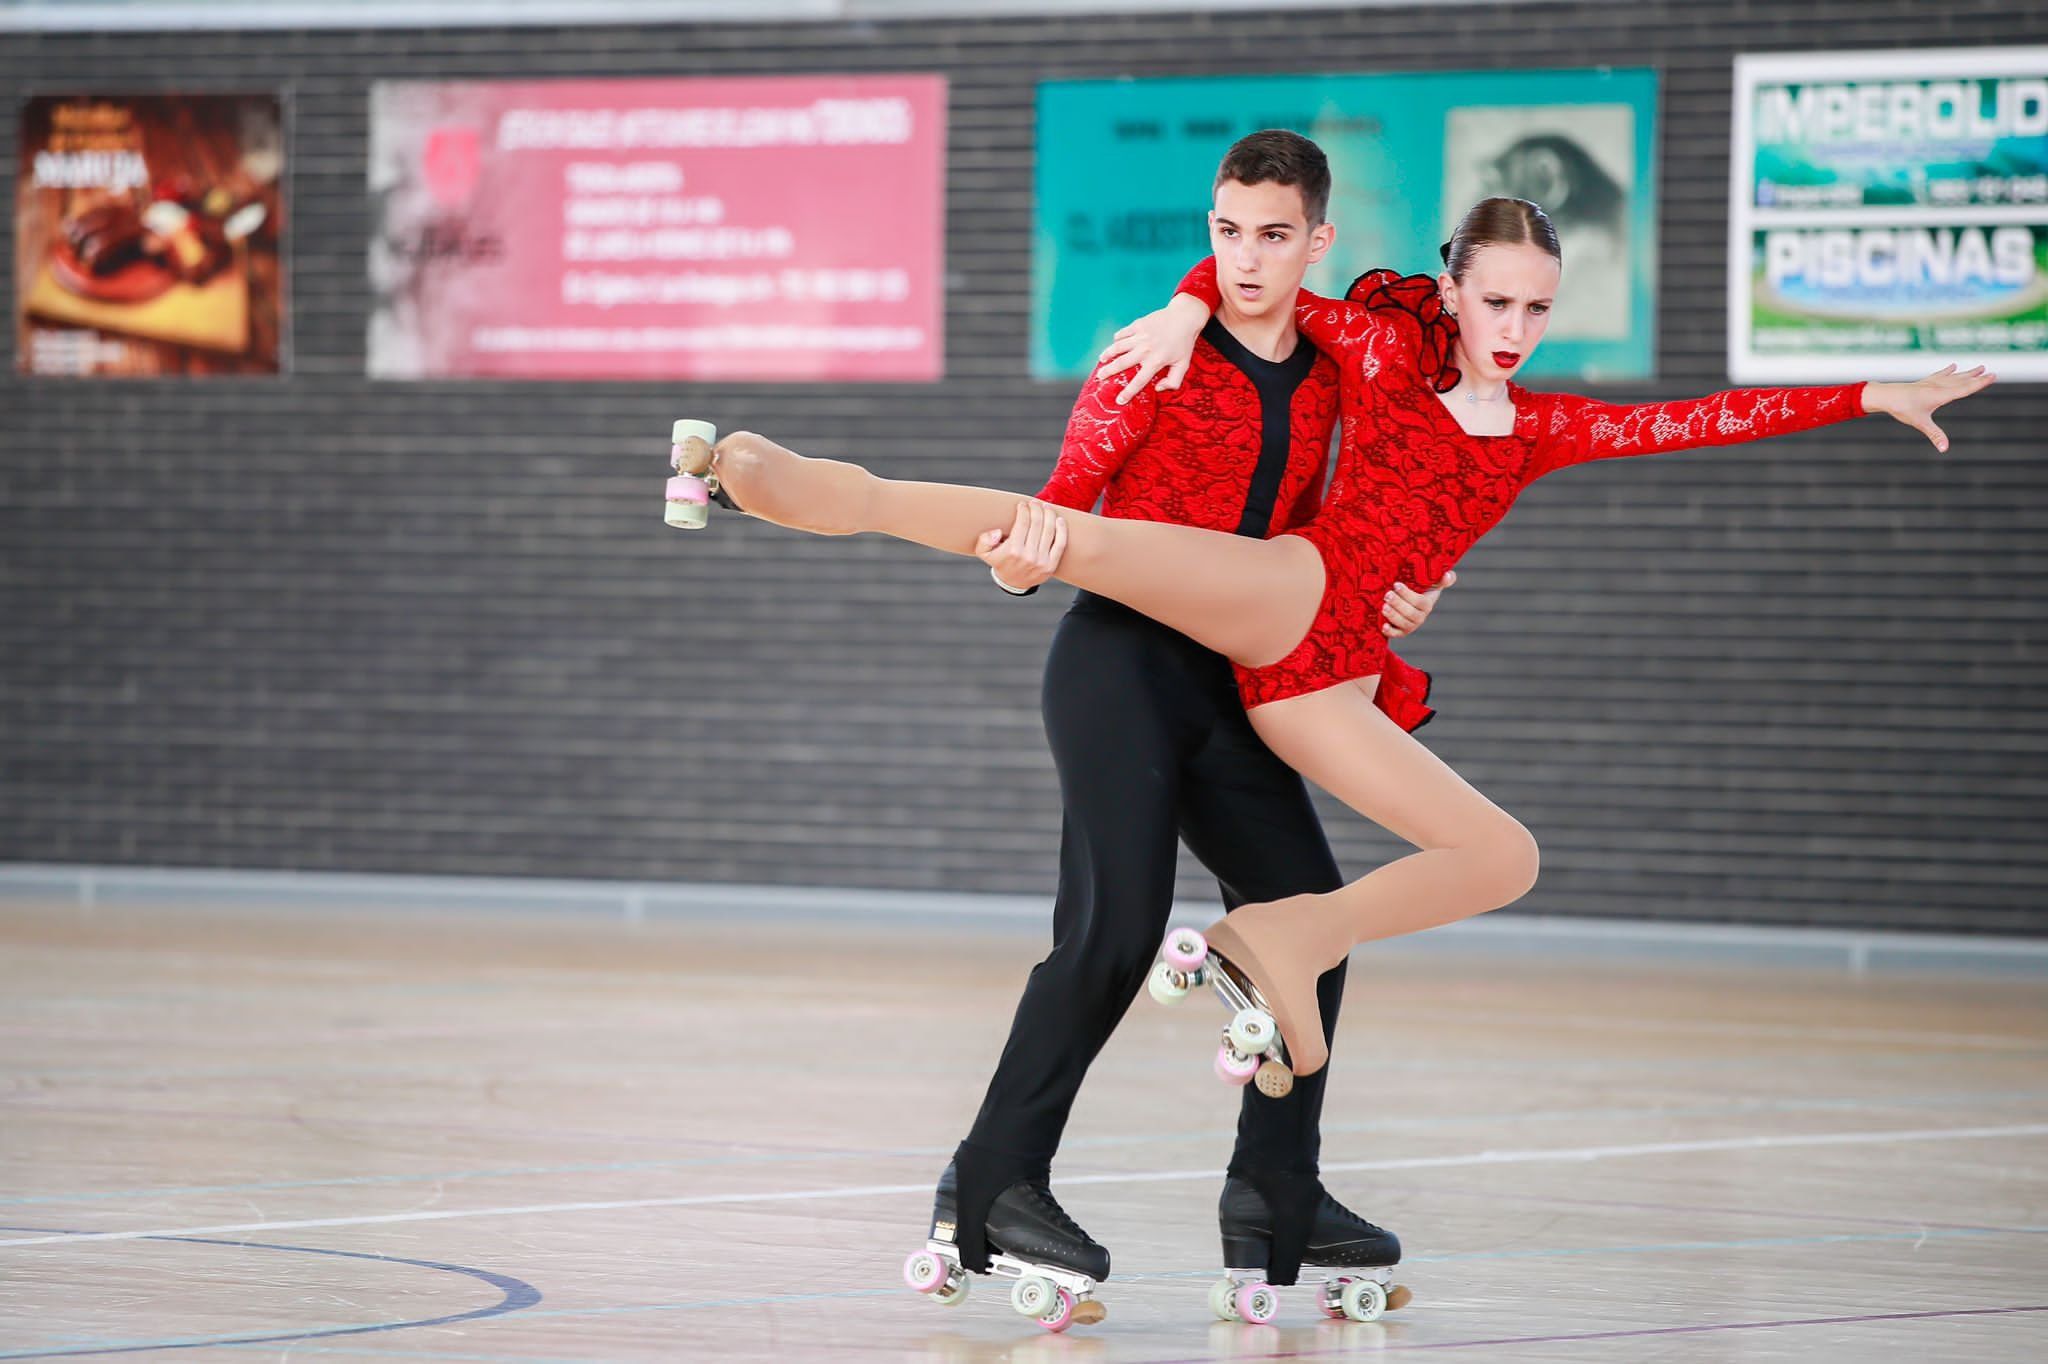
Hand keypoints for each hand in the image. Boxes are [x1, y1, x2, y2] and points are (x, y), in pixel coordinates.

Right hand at [977, 499, 1067, 591]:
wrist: (1013, 583)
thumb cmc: (1000, 562)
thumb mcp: (984, 552)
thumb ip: (985, 540)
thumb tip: (997, 532)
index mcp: (1013, 550)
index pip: (1023, 522)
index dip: (1024, 510)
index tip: (1023, 504)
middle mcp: (1028, 556)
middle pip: (1037, 524)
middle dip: (1036, 509)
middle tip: (1035, 502)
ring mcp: (1042, 561)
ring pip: (1049, 531)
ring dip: (1049, 515)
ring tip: (1046, 507)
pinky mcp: (1051, 565)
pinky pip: (1060, 543)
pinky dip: (1062, 529)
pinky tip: (1059, 519)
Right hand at [1093, 294, 1211, 404]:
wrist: (1184, 317)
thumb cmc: (1184, 343)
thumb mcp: (1184, 365)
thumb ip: (1173, 381)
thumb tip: (1157, 389)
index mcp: (1155, 361)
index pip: (1138, 381)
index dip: (1128, 393)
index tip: (1119, 400)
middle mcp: (1145, 349)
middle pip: (1121, 363)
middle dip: (1108, 372)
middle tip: (1100, 377)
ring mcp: (1140, 336)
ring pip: (1118, 347)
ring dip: (1107, 354)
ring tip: (1101, 360)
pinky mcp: (1138, 325)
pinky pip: (1123, 333)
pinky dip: (1117, 339)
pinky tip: (1114, 343)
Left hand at [1382, 570, 1455, 637]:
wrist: (1406, 602)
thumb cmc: (1419, 590)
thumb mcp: (1430, 583)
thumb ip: (1441, 579)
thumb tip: (1448, 574)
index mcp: (1427, 605)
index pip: (1420, 602)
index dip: (1408, 594)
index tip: (1396, 584)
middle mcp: (1420, 617)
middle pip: (1411, 613)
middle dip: (1398, 604)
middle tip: (1387, 595)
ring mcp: (1410, 625)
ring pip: (1403, 623)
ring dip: (1393, 616)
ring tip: (1383, 607)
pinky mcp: (1400, 632)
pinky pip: (1396, 634)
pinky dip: (1390, 632)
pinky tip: (1383, 626)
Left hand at [1864, 364, 1995, 451]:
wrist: (1885, 396)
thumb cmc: (1902, 408)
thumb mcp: (1920, 422)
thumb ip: (1935, 435)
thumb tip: (1944, 449)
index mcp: (1940, 395)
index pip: (1965, 388)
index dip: (1979, 383)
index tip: (1993, 376)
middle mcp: (1938, 386)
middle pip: (1961, 381)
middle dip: (1976, 378)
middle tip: (1991, 372)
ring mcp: (1930, 383)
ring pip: (1953, 377)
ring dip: (1966, 373)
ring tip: (1979, 367)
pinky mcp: (1923, 383)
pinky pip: (1939, 375)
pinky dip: (1947, 371)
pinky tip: (1953, 366)